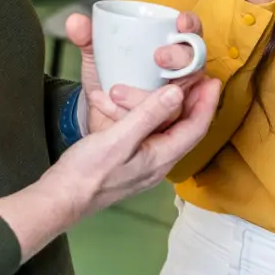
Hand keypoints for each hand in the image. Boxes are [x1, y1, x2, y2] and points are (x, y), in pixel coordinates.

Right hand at [46, 73, 222, 218]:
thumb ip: (149, 115)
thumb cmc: (87, 174)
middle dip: (190, 100)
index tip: (213, 80)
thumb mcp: (119, 139)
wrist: (61, 198)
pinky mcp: (129, 159)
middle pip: (184, 127)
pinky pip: (146, 131)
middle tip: (194, 76)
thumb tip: (177, 94)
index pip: (196, 128)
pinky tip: (132, 101)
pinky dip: (143, 112)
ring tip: (163, 83)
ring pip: (164, 128)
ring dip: (162, 104)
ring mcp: (144, 163)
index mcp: (161, 158)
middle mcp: (158, 163)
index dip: (207, 103)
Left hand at [65, 10, 205, 133]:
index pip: (191, 33)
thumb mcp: (97, 57)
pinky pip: (157, 122)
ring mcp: (175, 101)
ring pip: (177, 99)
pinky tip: (109, 106)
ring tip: (115, 92)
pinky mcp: (163, 125)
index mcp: (170, 48)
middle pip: (194, 64)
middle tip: (159, 57)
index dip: (192, 26)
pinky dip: (131, 114)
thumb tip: (75, 21)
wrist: (95, 114)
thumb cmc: (108, 78)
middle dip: (180, 57)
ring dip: (146, 96)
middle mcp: (179, 74)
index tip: (180, 22)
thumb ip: (88, 37)